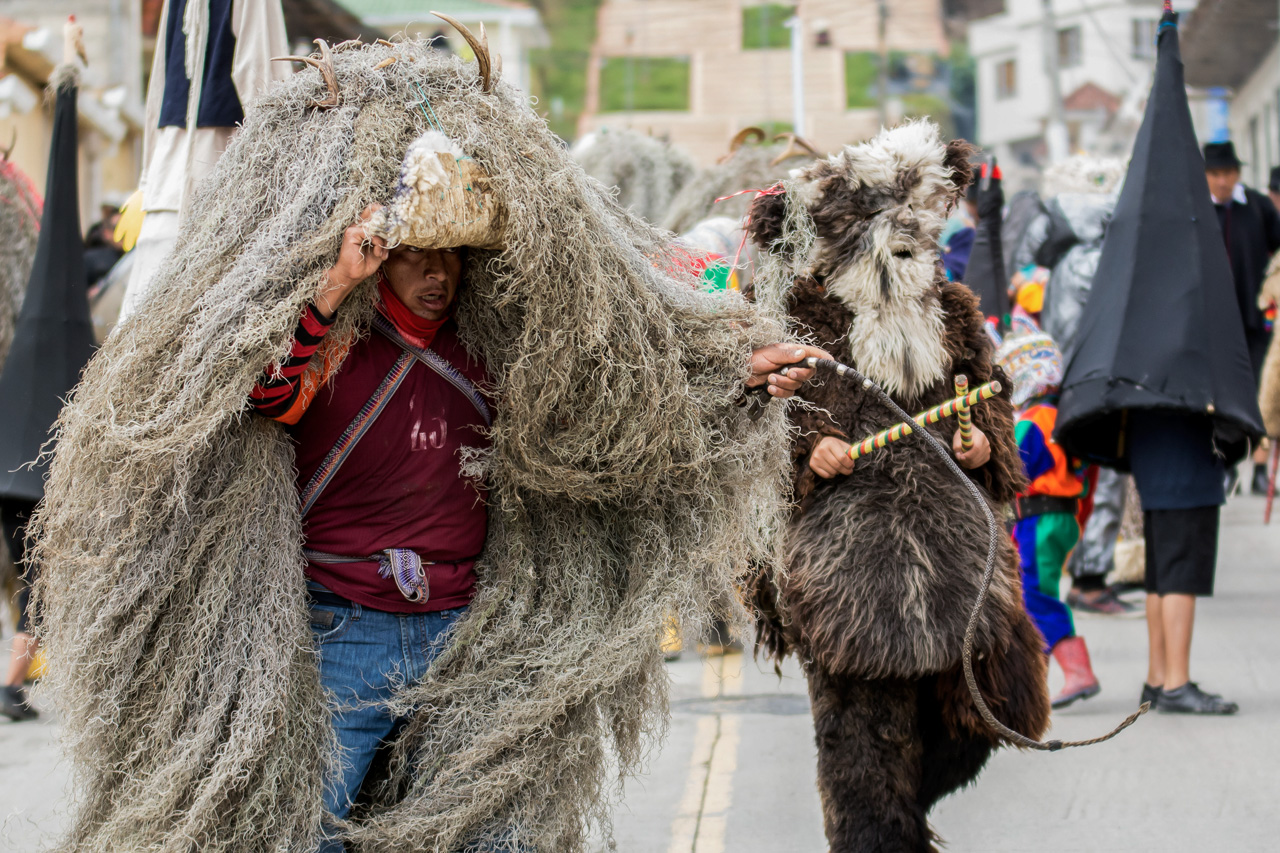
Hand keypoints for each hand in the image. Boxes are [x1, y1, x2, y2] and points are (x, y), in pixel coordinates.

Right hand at [317, 204, 387, 318]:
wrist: (353, 275)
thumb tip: (394, 230)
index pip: (374, 211)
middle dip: (387, 226)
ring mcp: (354, 228)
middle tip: (391, 240)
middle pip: (375, 212)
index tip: (394, 227)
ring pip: (375, 224)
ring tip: (381, 252)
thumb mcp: (380, 249)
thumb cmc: (365, 264)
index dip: (385, 215)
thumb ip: (385, 239)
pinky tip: (376, 252)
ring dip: (383, 239)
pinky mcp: (351, 233)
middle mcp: (358, 225)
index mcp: (364, 228)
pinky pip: (370, 232)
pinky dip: (377, 243)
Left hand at [747, 343, 831, 398]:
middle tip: (787, 373)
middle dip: (797, 376)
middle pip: (807, 374)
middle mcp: (793, 364)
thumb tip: (802, 353)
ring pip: (796, 385)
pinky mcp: (781, 386)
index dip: (823, 357)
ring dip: (783, 384)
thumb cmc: (754, 357)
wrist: (740, 371)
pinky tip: (770, 388)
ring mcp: (788, 376)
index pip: (814, 354)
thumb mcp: (770, 353)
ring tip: (770, 379)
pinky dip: (779, 392)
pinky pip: (788, 393)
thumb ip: (786, 355)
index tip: (829, 361)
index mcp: (793, 352)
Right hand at [809, 435, 855, 478]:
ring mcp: (815, 458)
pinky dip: (832, 475)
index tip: (852, 465)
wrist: (820, 445)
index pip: (842, 458)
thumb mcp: (843, 445)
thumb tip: (855, 457)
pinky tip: (833, 470)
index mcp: (830, 443)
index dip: (849, 464)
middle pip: (837, 466)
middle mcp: (821, 450)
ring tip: (840, 468)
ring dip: (839, 472)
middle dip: (846, 470)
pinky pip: (826, 475)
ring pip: (832, 472)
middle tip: (849, 470)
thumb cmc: (835, 446)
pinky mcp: (812, 465)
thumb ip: (850, 451)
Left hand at [953, 426, 990, 468]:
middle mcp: (986, 443)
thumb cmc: (962, 436)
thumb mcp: (957, 440)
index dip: (969, 455)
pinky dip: (972, 464)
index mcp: (980, 436)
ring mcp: (988, 450)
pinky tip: (967, 461)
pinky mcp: (987, 456)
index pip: (977, 448)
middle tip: (960, 459)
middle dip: (967, 461)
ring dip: (968, 463)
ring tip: (962, 459)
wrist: (969, 433)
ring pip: (978, 461)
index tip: (961, 457)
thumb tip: (961, 458)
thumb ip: (957, 449)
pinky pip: (980, 463)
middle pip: (978, 456)